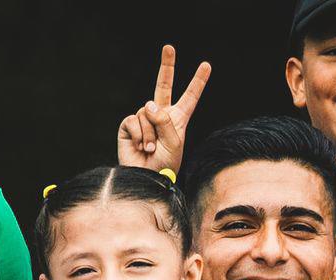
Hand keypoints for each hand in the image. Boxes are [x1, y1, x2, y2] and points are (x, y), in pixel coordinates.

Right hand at [117, 44, 210, 174]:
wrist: (146, 178)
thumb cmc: (165, 165)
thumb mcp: (174, 143)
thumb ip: (166, 121)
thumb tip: (148, 105)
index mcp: (178, 119)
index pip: (189, 98)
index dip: (197, 82)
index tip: (206, 65)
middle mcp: (161, 115)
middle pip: (163, 85)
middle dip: (167, 66)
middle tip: (169, 47)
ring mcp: (144, 118)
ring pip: (148, 112)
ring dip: (151, 133)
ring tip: (151, 149)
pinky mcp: (129, 124)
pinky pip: (135, 120)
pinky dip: (140, 135)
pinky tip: (141, 147)